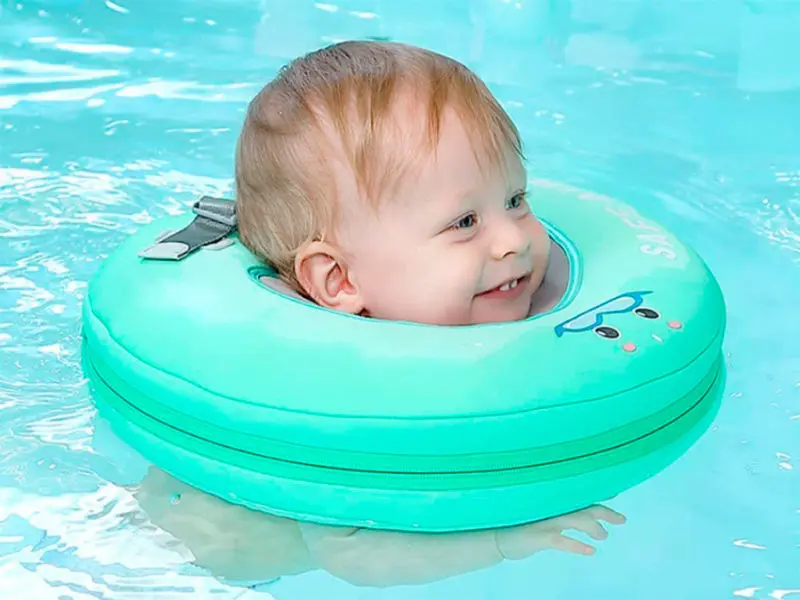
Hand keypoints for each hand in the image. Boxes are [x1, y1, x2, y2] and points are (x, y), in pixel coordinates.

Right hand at [495, 505, 626, 558]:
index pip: (579, 495)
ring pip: (576, 519)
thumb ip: (557, 511)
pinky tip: (590, 551)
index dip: (598, 493)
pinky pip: (561, 540)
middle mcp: (551, 506)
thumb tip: (578, 514)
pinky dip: (577, 545)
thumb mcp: (539, 516)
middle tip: (621, 520)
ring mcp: (545, 520)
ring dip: (593, 528)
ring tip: (603, 536)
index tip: (615, 492)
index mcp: (552, 501)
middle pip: (584, 506)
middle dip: (605, 512)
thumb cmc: (519, 525)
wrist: (495, 536)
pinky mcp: (538, 535)